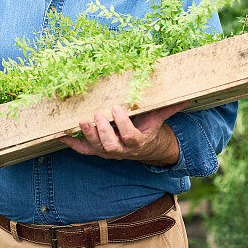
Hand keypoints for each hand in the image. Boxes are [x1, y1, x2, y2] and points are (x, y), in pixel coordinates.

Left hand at [59, 102, 188, 165]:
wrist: (145, 148)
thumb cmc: (149, 128)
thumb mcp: (159, 118)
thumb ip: (169, 107)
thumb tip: (187, 96)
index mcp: (137, 142)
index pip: (130, 136)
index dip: (123, 125)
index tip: (117, 108)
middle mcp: (121, 150)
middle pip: (110, 145)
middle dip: (103, 131)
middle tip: (97, 114)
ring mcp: (107, 152)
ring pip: (96, 147)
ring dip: (87, 135)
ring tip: (80, 120)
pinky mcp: (96, 151)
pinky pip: (82, 150)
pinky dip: (71, 142)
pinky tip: (60, 133)